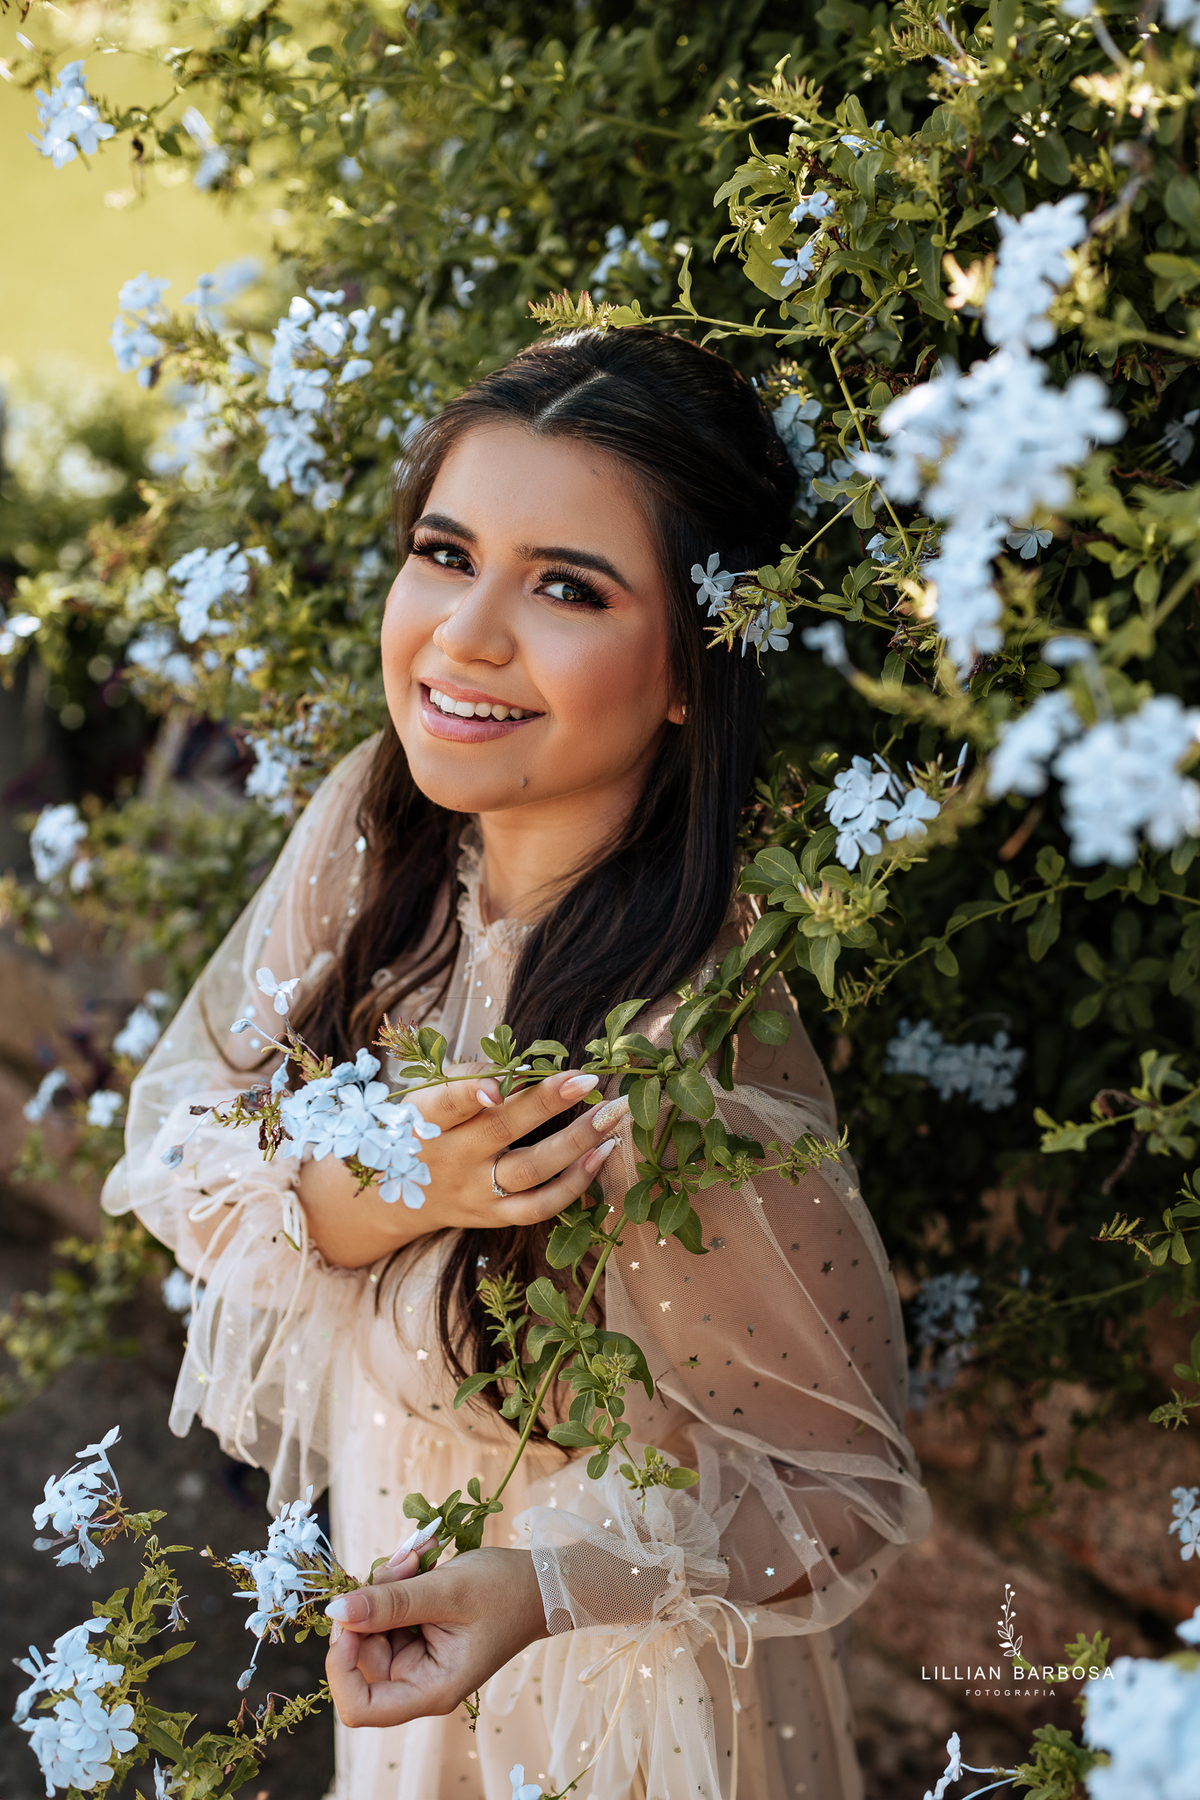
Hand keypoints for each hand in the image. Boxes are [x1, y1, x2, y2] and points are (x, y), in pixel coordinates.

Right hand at [299, 1067, 627, 1266]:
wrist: (392, 1198)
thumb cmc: (419, 1129)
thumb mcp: (424, 1097)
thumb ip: (467, 1076)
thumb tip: (523, 1066)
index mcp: (426, 1120)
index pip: (448, 1104)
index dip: (472, 1092)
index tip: (503, 1082)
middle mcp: (451, 1158)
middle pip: (501, 1132)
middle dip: (546, 1103)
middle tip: (588, 1079)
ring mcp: (474, 1191)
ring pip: (530, 1170)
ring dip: (577, 1142)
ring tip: (612, 1116)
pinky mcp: (493, 1217)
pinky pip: (538, 1207)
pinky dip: (574, 1184)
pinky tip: (602, 1155)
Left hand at [325, 1545, 548, 1726]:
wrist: (539, 1583)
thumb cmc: (506, 1592)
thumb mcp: (449, 1591)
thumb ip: (392, 1602)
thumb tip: (336, 1610)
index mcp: (430, 1689)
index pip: (359, 1706)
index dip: (341, 1666)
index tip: (351, 1616)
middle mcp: (417, 1680)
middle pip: (361, 1654)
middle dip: (370, 1603)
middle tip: (403, 1563)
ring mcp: (415, 1656)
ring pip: (370, 1625)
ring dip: (385, 1584)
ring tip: (418, 1554)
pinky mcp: (417, 1632)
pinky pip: (386, 1610)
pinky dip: (397, 1580)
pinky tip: (421, 1557)